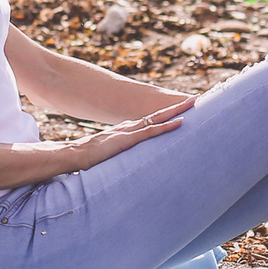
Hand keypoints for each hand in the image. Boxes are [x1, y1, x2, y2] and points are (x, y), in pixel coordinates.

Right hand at [37, 97, 193, 174]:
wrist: (73, 156)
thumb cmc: (87, 161)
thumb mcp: (107, 158)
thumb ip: (117, 159)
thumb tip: (123, 169)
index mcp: (124, 132)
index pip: (148, 121)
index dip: (164, 116)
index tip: (179, 112)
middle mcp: (128, 127)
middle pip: (157, 114)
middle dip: (176, 106)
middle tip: (194, 99)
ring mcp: (128, 132)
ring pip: (158, 118)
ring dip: (176, 111)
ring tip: (192, 103)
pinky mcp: (127, 140)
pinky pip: (151, 131)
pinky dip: (167, 127)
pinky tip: (180, 123)